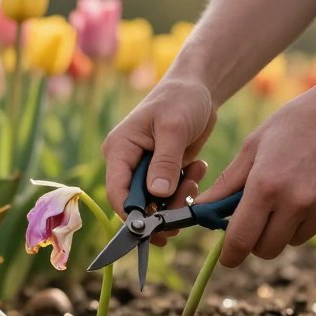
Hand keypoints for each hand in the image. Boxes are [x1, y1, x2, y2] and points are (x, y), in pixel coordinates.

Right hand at [103, 77, 216, 230]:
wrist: (197, 90)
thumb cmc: (180, 100)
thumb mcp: (174, 129)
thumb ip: (166, 162)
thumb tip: (158, 194)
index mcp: (120, 150)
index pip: (117, 191)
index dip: (132, 213)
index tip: (156, 225)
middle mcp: (128, 163)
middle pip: (137, 203)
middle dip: (163, 207)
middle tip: (188, 196)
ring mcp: (145, 170)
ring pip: (156, 203)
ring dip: (179, 198)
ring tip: (196, 174)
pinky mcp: (163, 173)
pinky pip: (171, 196)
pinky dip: (186, 190)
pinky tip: (198, 168)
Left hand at [198, 86, 315, 267]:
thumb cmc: (292, 124)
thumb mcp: (252, 147)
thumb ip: (227, 184)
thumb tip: (202, 210)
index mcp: (265, 186)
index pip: (241, 239)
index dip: (230, 254)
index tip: (226, 257)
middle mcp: (294, 203)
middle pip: (266, 250)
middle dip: (253, 242)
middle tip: (251, 222)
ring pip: (289, 243)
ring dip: (279, 231)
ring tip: (281, 198)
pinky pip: (311, 229)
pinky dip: (302, 221)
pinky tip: (306, 190)